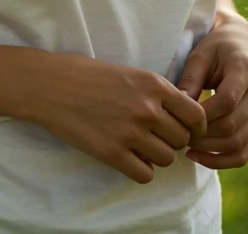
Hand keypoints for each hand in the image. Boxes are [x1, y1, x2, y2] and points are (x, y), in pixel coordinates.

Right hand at [24, 52, 208, 184]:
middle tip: (157, 136)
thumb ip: (156, 92)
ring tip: (140, 145)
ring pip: (166, 159)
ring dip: (157, 156)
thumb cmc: (88, 75)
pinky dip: (141, 170)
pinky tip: (129, 158)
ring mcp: (130, 132)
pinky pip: (145, 175)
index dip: (195, 126)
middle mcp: (147, 109)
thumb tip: (181, 115)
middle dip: (173, 140)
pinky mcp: (112, 153)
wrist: (51, 85)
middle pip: (182, 139)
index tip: (187, 129)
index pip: (196, 114)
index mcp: (153, 84)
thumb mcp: (129, 73)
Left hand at [175, 10, 247, 168]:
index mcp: (246, 69)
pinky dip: (222, 161)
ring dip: (209, 150)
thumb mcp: (200, 54)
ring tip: (185, 146)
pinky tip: (199, 158)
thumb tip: (177, 107)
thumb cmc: (217, 47)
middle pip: (232, 126)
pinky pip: (244, 153)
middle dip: (202, 135)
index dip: (202, 115)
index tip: (179, 117)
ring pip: (238, 144)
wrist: (244, 45)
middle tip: (177, 134)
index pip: (227, 101)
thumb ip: (190, 79)